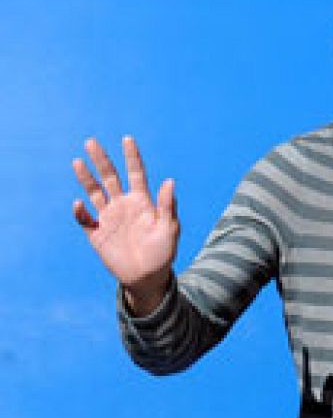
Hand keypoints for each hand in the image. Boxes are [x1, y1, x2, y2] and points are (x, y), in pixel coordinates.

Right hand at [71, 136, 178, 314]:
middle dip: (101, 160)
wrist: (147, 277)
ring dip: (85, 177)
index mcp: (142, 202)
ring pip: (94, 192)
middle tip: (91, 141)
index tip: (127, 139)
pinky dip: (80, 211)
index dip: (132, 157)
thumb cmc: (163, 253)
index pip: (135, 174)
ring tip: (78, 161)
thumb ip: (167, 206)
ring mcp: (109, 218)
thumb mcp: (169, 229)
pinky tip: (80, 204)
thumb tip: (169, 181)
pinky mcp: (97, 233)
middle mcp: (123, 206)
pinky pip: (84, 219)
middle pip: (110, 177)